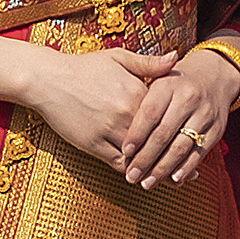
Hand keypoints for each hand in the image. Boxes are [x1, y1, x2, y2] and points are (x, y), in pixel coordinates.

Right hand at [0, 37, 178, 175]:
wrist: (48, 79)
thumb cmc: (85, 67)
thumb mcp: (118, 58)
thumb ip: (149, 64)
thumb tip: (176, 58)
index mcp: (138, 92)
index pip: (167, 118)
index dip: (180, 132)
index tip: (191, 142)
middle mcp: (127, 113)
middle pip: (157, 142)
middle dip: (172, 157)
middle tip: (188, 173)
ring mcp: (110, 130)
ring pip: (140, 157)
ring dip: (154, 169)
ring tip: (169, 180)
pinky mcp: (93, 144)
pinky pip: (118, 164)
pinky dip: (131, 172)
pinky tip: (140, 177)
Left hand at [116, 43, 239, 190]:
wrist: (213, 75)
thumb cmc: (174, 83)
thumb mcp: (155, 78)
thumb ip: (137, 100)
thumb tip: (120, 126)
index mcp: (168, 85)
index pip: (150, 113)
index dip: (137, 134)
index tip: (124, 151)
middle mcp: (188, 98)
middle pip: (163, 134)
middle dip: (145, 158)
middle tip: (131, 175)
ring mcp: (204, 114)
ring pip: (180, 146)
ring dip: (162, 168)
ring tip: (147, 183)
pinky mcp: (216, 129)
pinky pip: (199, 152)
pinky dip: (186, 167)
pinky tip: (173, 179)